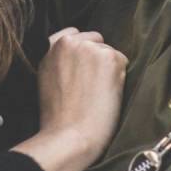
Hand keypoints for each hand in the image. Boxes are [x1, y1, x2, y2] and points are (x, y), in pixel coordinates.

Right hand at [35, 27, 127, 161]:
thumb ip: (58, 60)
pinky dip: (119, 78)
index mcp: (50, 46)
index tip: (81, 72)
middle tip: (89, 88)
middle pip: (95, 40)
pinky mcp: (109, 57)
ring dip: (108, 70)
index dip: (82, 54)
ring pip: (109, 52)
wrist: (69, 136)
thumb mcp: (46, 78)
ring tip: (96, 95)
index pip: (74, 34)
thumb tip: (78, 56)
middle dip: (96, 59)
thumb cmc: (58, 117)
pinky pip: (123, 61)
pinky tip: (106, 96)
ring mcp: (89, 47)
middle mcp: (68, 41)